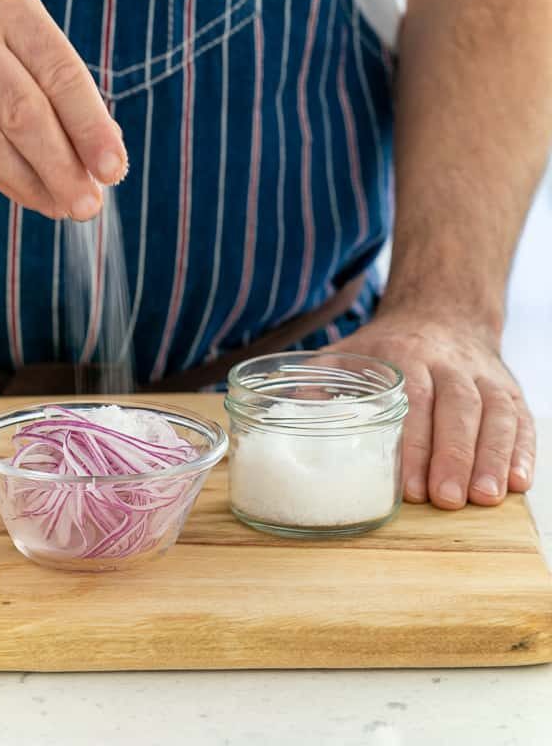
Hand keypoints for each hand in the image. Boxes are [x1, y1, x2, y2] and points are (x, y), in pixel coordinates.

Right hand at [0, 0, 125, 219]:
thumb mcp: (14, 25)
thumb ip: (56, 79)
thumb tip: (106, 149)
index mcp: (7, 3)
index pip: (59, 71)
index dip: (90, 126)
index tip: (114, 169)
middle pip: (22, 111)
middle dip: (62, 165)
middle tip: (88, 205)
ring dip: (32, 180)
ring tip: (63, 206)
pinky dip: (0, 178)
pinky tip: (28, 193)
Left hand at [323, 309, 534, 508]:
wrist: (439, 313)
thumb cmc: (384, 350)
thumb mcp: (344, 356)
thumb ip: (318, 387)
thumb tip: (289, 423)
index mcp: (405, 354)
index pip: (412, 399)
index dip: (414, 443)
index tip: (409, 486)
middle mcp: (448, 362)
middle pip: (457, 407)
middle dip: (453, 455)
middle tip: (447, 499)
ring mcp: (482, 375)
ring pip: (495, 412)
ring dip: (492, 457)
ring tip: (484, 498)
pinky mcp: (508, 388)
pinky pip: (521, 417)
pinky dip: (523, 449)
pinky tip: (519, 482)